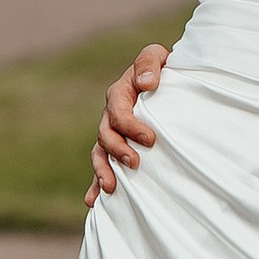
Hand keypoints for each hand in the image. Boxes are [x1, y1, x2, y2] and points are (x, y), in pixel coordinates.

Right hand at [89, 44, 169, 200]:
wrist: (166, 80)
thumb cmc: (163, 68)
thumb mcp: (157, 56)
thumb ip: (149, 63)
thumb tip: (147, 82)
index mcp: (119, 94)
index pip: (119, 112)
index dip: (131, 126)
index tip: (151, 139)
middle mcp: (110, 115)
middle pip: (106, 135)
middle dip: (117, 151)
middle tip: (134, 163)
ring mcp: (111, 133)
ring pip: (99, 154)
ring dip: (102, 171)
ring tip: (110, 188)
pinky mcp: (115, 148)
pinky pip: (102, 166)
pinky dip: (95, 183)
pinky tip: (92, 201)